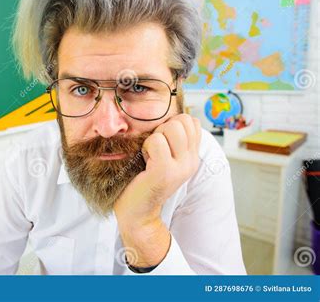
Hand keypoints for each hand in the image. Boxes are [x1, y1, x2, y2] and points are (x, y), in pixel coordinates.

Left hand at [114, 114, 200, 266]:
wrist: (137, 212)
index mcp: (192, 157)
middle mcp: (191, 162)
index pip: (192, 121)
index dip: (173, 124)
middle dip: (163, 128)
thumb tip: (169, 117)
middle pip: (183, 120)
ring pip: (172, 127)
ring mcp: (180, 167)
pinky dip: (146, 147)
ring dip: (154, 137)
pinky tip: (144, 161)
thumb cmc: (143, 181)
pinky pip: (156, 141)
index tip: (161, 142)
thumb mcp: (164, 158)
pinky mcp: (165, 171)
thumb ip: (171, 140)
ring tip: (149, 155)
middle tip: (153, 149)